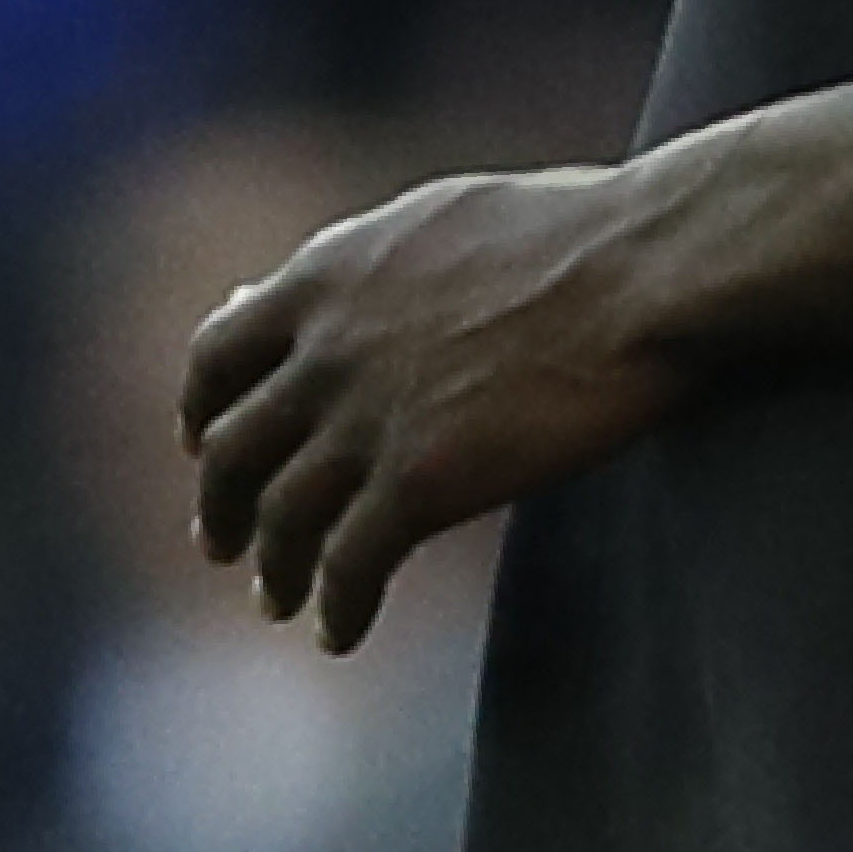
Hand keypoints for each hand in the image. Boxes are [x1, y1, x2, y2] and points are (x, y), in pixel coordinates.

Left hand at [179, 166, 682, 652]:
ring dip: (275, 570)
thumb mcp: (444, 218)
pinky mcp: (421, 482)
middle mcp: (326, 349)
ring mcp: (368, 419)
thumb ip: (365, 263)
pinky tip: (343, 632)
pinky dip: (338, 608)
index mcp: (329, 274)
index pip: (219, 353)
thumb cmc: (579, 231)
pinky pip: (350, 568)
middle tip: (224, 543)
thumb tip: (308, 283)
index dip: (204, 409)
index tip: (206, 444)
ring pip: (281, 520)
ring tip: (281, 600)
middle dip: (222, 506)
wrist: (648, 269)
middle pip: (233, 450)